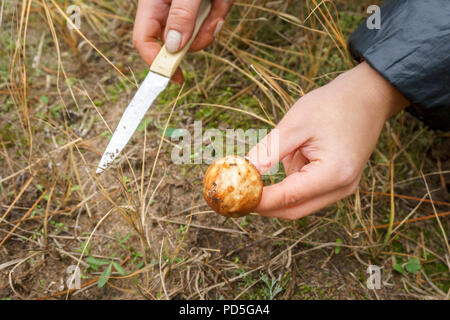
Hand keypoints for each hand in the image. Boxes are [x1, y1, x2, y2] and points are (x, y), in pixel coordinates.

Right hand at [133, 0, 232, 82]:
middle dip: (198, 37)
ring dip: (213, 20)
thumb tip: (174, 48)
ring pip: (199, 33)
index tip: (176, 79)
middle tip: (211, 19)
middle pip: (177, 43)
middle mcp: (168, 9)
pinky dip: (221, 10)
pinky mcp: (203, 7)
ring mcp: (187, 10)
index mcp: (153, 3)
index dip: (157, 63)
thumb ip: (180, 14)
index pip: (144, 41)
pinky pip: (213, 20)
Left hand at [247, 62, 409, 219]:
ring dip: (276, 194)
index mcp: (333, 174)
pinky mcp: (338, 182)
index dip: (257, 199)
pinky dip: (289, 184)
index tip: (232, 195)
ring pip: (299, 204)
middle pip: (293, 210)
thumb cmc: (332, 105)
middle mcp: (341, 188)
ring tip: (258, 173)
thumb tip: (242, 172)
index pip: (287, 197)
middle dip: (264, 205)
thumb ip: (269, 152)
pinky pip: (307, 192)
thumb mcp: (295, 124)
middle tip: (237, 195)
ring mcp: (342, 188)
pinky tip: (286, 161)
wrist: (368, 95)